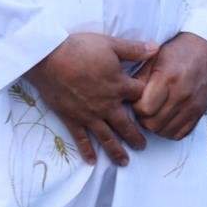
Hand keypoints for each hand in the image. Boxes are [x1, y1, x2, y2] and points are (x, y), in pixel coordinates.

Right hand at [26, 33, 156, 165]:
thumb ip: (134, 49)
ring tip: (125, 162)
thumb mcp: (111, 44)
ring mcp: (89, 115)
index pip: (140, 96)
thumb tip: (156, 48)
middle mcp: (107, 105)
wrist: (50, 59)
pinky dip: (87, 151)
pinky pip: (81, 139)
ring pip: (107, 137)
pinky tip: (92, 162)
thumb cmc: (81, 48)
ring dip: (117, 151)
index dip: (147, 98)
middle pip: (126, 125)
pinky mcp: (72, 119)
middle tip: (143, 147)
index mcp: (119, 85)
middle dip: (136, 137)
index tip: (150, 104)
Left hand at [133, 32, 206, 140]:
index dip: (136, 107)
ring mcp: (193, 105)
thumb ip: (140, 79)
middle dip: (144, 118)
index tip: (137, 100)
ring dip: (156, 126)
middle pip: (153, 124)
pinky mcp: (200, 111)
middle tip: (144, 108)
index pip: (144, 109)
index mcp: (167, 78)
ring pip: (165, 132)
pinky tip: (166, 118)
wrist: (205, 48)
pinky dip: (170, 130)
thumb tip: (127, 98)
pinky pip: (180, 134)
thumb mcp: (154, 57)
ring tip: (155, 113)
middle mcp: (182, 94)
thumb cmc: (178, 51)